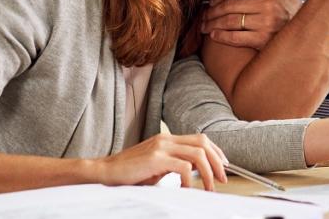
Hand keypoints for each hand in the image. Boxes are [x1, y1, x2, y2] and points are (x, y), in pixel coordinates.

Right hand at [94, 133, 227, 190]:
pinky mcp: (155, 158)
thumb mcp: (157, 166)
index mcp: (168, 139)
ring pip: (197, 153)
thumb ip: (175, 164)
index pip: (200, 139)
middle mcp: (166, 139)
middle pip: (203, 143)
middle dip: (217, 161)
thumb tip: (195, 171)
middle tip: (222, 178)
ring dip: (208, 171)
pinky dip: (189, 179)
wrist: (105, 172)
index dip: (216, 151)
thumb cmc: (130, 173)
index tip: (223, 166)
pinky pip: (182, 167)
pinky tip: (187, 189)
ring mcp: (161, 147)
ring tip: (210, 187)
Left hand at [201, 0, 300, 49]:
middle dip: (212, 11)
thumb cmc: (293, 11)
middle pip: (230, 5)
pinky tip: (214, 35)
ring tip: (205, 26)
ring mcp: (264, 24)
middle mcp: (266, 6)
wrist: (307, 34)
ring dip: (213, 23)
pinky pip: (236, 37)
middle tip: (204, 15)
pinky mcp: (262, 40)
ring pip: (230, 21)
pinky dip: (222, 36)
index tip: (212, 1)